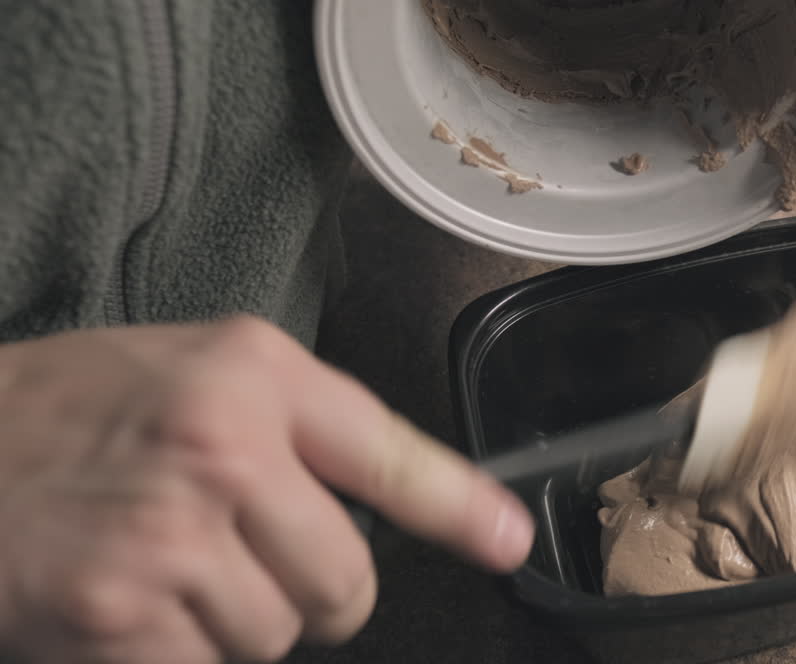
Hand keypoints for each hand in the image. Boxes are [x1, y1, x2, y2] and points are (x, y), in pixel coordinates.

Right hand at [0, 317, 533, 662]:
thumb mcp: (198, 371)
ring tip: (166, 563)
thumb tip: (385, 497)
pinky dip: (176, 653)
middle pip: (344, 583)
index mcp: (252, 378)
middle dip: (309, 589)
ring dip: (233, 619)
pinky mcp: (120, 618)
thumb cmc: (76, 410)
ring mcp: (170, 538)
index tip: (506, 539)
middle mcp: (223, 451)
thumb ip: (296, 424)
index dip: (459, 507)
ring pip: (276, 637)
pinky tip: (131, 600)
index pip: (386, 452)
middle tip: (241, 551)